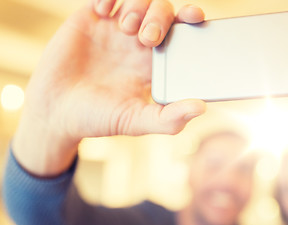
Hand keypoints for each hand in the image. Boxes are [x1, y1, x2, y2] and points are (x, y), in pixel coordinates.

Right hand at [13, 0, 205, 176]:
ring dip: (138, 6)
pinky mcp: (91, 20)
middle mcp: (138, 43)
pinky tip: (103, 12)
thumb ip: (169, 118)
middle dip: (160, 17)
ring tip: (125, 28)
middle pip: (163, 10)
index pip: (181, 33)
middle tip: (147, 38)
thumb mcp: (136, 120)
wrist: (56, 112)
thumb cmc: (99, 118)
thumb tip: (201, 107)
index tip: (195, 17)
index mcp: (155, 62)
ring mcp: (115, 30)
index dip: (191, 19)